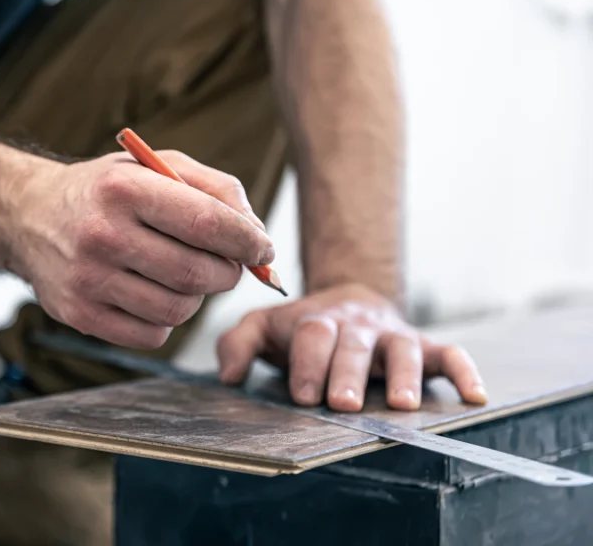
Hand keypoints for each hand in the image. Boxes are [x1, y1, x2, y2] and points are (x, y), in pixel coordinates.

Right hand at [11, 150, 272, 349]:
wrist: (29, 217)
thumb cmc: (107, 191)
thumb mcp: (156, 166)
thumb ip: (215, 189)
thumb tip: (258, 235)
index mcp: (124, 188)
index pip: (206, 222)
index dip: (247, 241)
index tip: (263, 250)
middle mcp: (101, 234)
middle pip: (197, 272)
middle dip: (227, 273)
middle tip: (225, 264)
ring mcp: (87, 279)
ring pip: (178, 310)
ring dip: (195, 297)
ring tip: (181, 275)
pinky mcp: (79, 314)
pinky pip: (152, 335)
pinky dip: (165, 320)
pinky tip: (151, 293)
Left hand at [216, 284, 486, 410]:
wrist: (347, 298)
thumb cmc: (300, 325)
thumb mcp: (263, 326)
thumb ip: (238, 343)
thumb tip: (229, 376)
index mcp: (317, 321)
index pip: (312, 337)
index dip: (308, 363)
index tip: (303, 395)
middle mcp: (357, 327)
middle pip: (354, 345)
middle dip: (348, 374)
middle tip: (342, 404)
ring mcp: (391, 335)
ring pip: (402, 350)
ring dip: (402, 375)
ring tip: (400, 404)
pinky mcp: (423, 345)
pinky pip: (449, 354)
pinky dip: (464, 372)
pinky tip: (475, 395)